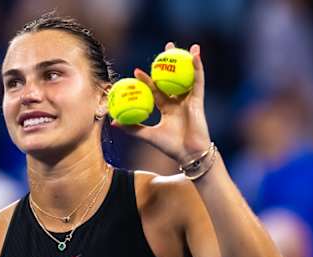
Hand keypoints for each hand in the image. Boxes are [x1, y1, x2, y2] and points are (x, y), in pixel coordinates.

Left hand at [112, 43, 211, 160]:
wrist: (188, 154)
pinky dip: (197, 67)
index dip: (147, 80)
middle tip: (165, 49)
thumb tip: (113, 122)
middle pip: (172, 79)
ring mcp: (189, 100)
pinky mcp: (198, 100)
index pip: (155, 90)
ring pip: (187, 76)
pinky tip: (194, 55)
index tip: (137, 70)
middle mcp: (178, 102)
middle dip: (168, 64)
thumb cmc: (170, 146)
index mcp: (167, 109)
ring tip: (181, 46)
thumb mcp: (148, 135)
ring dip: (185, 60)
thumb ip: (132, 128)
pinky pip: (198, 81)